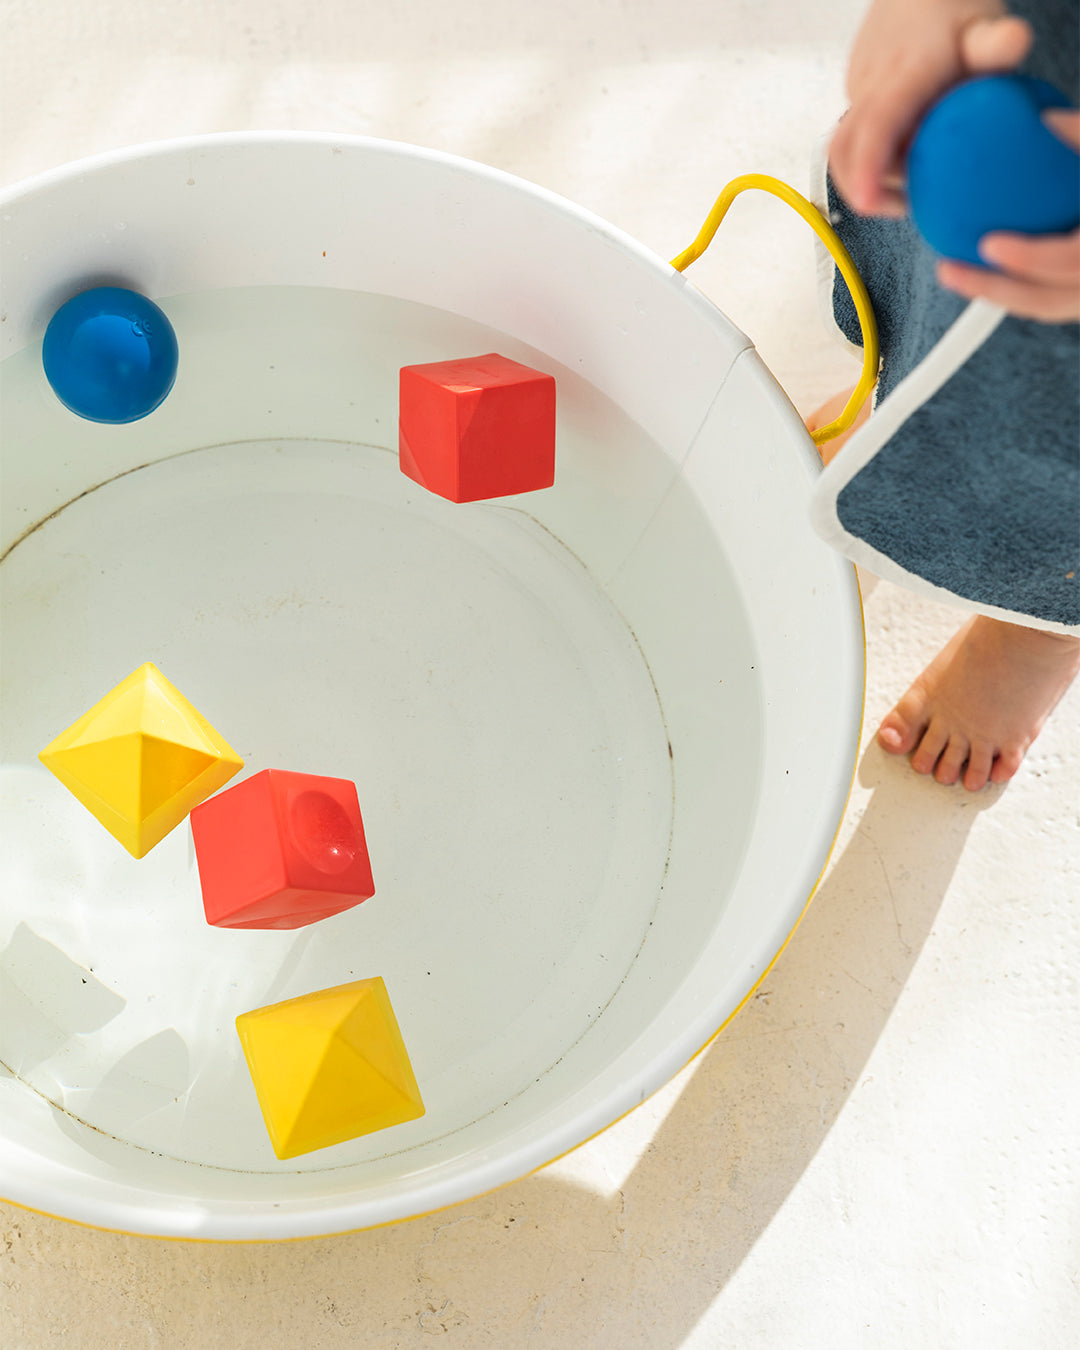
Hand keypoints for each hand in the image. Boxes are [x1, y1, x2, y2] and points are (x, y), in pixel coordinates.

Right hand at [830, 0, 1032, 215]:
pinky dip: (869, 159)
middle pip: (845, 150)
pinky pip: (850, 138)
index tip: (868, 201)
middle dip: (865, 189)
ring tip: (902, 190)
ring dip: (864, 180)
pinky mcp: (852, 96)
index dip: (868, 167)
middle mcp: (871, 83)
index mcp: (905, 70)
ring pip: (842, 150)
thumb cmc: (953, 8)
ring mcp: (856, 90)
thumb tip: (1013, 41)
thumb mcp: (982, 25)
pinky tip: (901, 159)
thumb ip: (995, 44)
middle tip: (905, 206)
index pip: (877, 124)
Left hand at [936, 110, 1079, 321]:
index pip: (1073, 260)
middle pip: (1051, 300)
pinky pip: (1051, 300)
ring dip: (999, 295)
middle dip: (996, 290)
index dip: (1030, 258)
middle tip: (950, 270)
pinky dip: (1017, 290)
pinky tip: (985, 271)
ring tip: (956, 274)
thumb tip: (1045, 122)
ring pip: (1049, 306)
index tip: (989, 245)